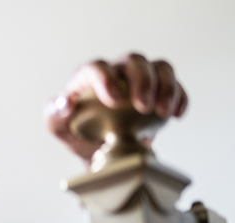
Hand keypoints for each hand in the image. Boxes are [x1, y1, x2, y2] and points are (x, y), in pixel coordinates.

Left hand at [45, 53, 188, 163]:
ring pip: (160, 67)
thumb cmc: (76, 132)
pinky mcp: (160, 91)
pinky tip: (176, 115)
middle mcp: (117, 71)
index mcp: (89, 76)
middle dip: (142, 80)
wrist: (99, 150)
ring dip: (166, 86)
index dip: (107, 79)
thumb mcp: (58, 127)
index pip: (97, 67)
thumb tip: (66, 103)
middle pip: (134, 60)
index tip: (115, 100)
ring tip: (164, 112)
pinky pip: (176, 85)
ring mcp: (140, 79)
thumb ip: (55, 114)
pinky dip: (180, 98)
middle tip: (144, 107)